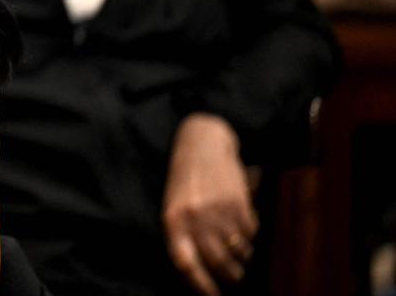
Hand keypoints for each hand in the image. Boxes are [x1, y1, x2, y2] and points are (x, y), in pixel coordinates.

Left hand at [162, 113, 258, 295]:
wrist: (203, 142)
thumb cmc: (186, 180)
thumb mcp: (174, 205)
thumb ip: (183, 234)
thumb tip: (200, 269)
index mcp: (172, 221)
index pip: (186, 264)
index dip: (201, 286)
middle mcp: (195, 218)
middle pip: (218, 263)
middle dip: (230, 275)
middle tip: (234, 275)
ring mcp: (218, 211)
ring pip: (239, 251)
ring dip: (243, 257)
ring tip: (240, 251)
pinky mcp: (239, 203)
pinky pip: (251, 233)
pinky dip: (251, 235)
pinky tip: (244, 225)